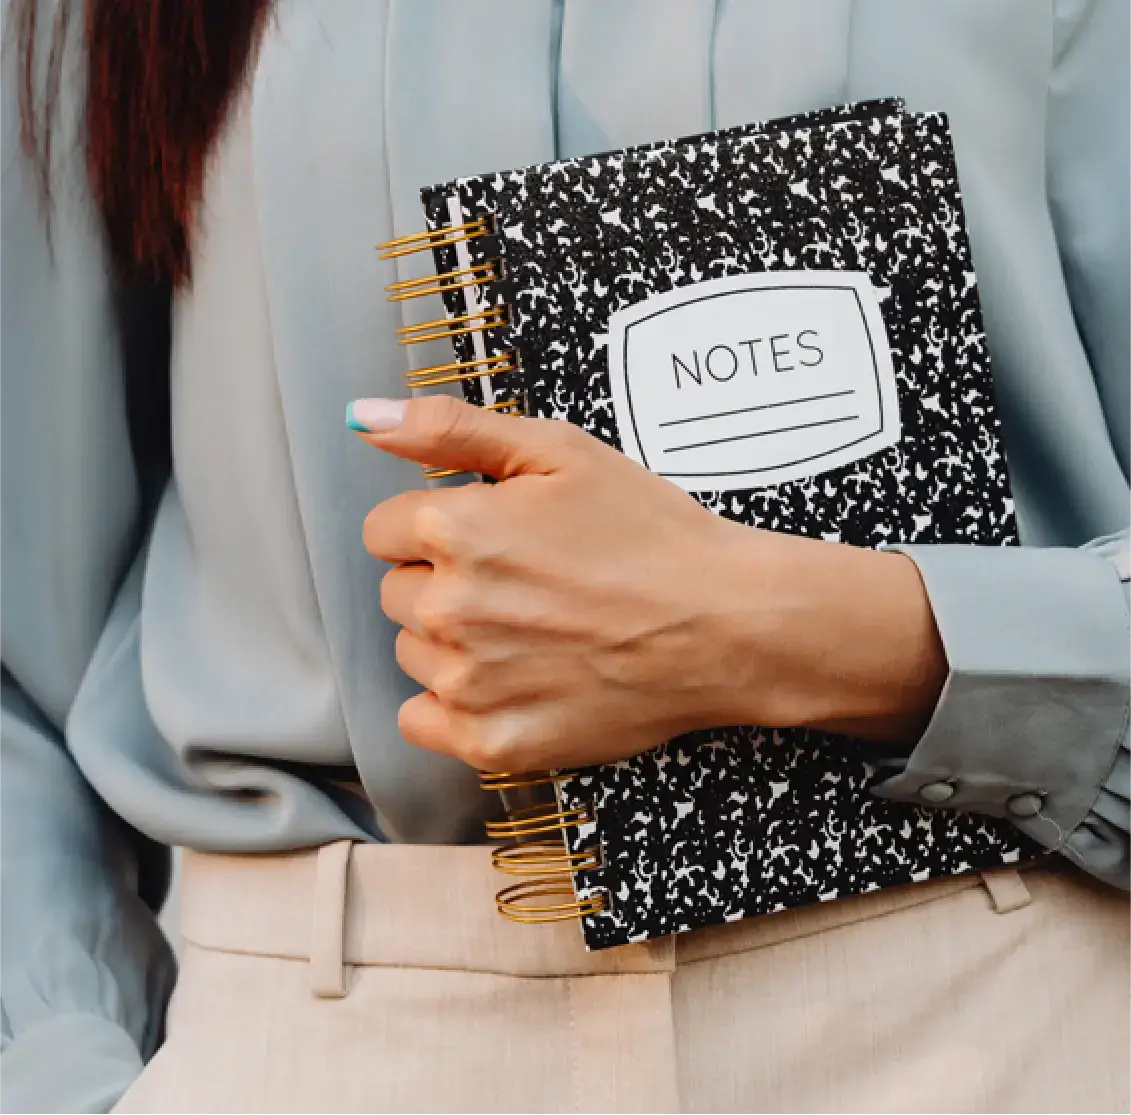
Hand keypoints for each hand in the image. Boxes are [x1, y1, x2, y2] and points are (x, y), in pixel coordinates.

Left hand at [354, 395, 946, 773]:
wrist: (723, 625)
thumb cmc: (651, 535)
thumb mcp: (559, 452)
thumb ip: (450, 430)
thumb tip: (363, 419)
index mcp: (455, 530)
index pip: (385, 530)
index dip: (437, 528)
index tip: (491, 537)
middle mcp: (447, 608)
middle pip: (397, 593)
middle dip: (443, 581)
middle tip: (521, 583)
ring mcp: (468, 682)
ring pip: (414, 655)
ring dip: (451, 642)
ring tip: (530, 631)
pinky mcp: (492, 741)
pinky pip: (423, 722)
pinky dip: (454, 705)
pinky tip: (508, 682)